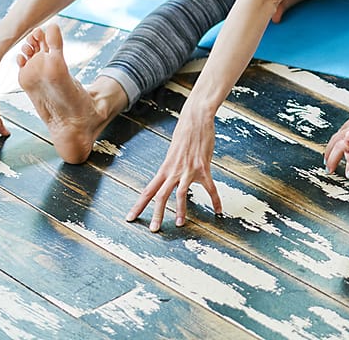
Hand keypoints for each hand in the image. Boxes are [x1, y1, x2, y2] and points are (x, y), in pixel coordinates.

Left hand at [127, 108, 221, 231]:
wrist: (196, 120)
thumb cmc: (185, 134)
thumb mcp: (173, 152)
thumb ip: (171, 167)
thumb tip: (169, 178)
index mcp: (165, 168)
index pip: (148, 190)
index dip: (138, 205)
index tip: (130, 218)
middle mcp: (174, 171)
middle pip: (160, 196)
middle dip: (156, 214)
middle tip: (154, 229)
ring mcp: (189, 170)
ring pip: (181, 195)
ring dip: (180, 211)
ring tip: (179, 224)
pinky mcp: (203, 168)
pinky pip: (210, 188)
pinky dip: (215, 200)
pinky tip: (218, 210)